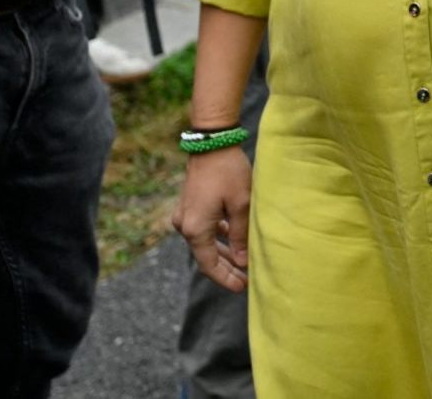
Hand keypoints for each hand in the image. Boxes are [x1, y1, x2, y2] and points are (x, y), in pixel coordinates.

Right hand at [177, 147, 252, 292]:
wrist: (211, 144)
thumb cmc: (228, 172)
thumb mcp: (241, 204)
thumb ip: (240, 234)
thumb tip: (242, 261)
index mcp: (195, 230)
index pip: (210, 265)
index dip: (226, 278)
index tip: (242, 288)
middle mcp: (185, 226)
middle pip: (207, 256)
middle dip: (227, 269)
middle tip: (246, 281)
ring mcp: (186, 216)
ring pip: (206, 243)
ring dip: (224, 253)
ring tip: (243, 265)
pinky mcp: (191, 207)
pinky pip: (205, 230)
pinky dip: (219, 238)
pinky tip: (234, 242)